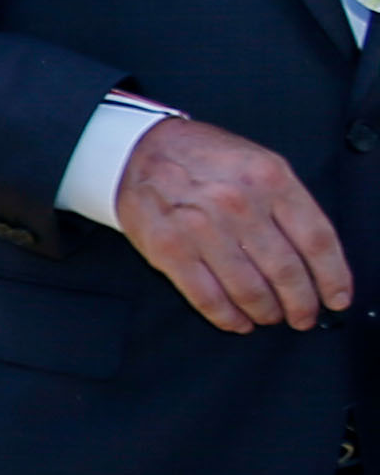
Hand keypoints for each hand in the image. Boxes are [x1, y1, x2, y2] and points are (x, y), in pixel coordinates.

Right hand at [114, 112, 355, 332]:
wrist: (139, 152)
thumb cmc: (203, 159)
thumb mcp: (259, 164)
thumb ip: (288, 203)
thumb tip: (313, 257)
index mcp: (270, 180)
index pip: (317, 241)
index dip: (332, 277)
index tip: (336, 298)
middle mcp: (238, 204)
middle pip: (286, 272)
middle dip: (300, 304)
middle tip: (302, 316)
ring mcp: (202, 230)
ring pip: (249, 290)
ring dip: (265, 313)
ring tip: (269, 317)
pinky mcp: (170, 251)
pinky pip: (207, 297)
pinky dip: (228, 318)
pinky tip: (238, 322)